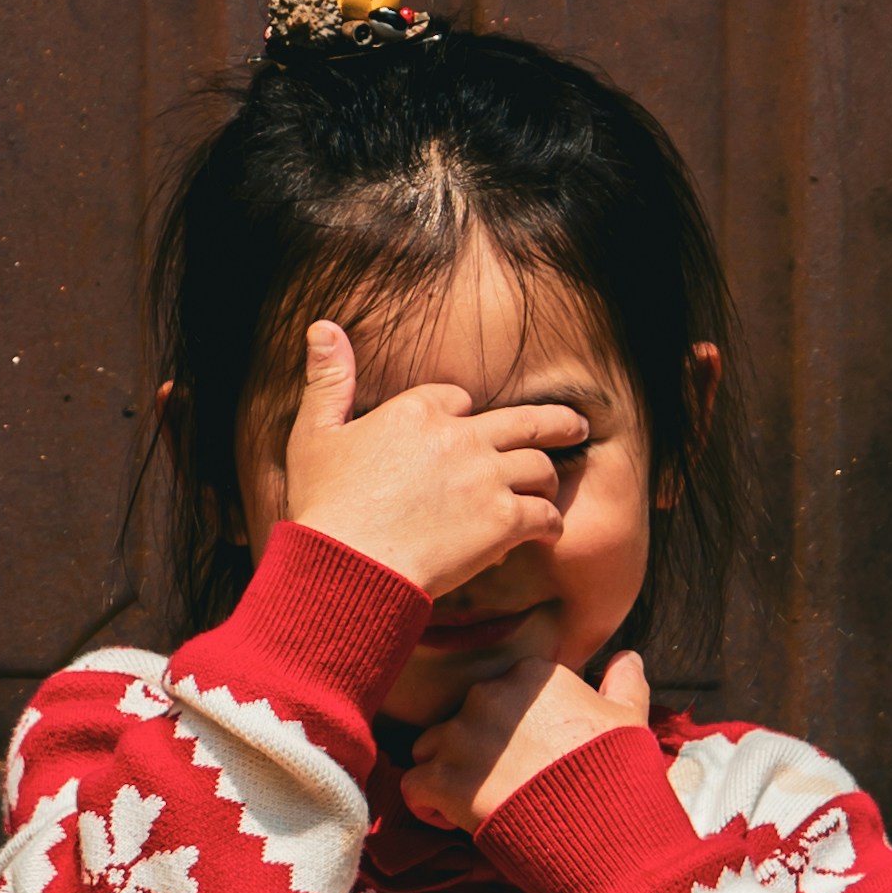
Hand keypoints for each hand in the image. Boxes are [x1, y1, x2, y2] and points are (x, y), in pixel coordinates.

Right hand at [278, 323, 579, 610]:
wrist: (347, 566)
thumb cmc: (324, 507)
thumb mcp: (314, 434)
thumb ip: (328, 380)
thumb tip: (322, 326)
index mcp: (416, 411)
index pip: (457, 398)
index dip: (461, 413)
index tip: (465, 427)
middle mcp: (459, 436)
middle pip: (524, 421)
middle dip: (556, 422)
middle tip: (577, 425)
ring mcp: (486, 477)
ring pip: (540, 466)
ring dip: (547, 477)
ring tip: (550, 487)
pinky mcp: (503, 520)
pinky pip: (545, 514)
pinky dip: (550, 522)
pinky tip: (548, 531)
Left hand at [406, 637, 646, 835]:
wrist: (605, 829)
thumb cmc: (619, 774)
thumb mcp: (631, 719)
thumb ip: (624, 682)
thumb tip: (627, 656)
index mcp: (530, 676)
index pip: (501, 695)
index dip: (510, 731)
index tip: (529, 760)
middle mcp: (488, 695)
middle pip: (463, 719)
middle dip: (476, 750)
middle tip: (507, 787)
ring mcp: (461, 737)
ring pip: (429, 748)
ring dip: (447, 773)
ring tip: (478, 804)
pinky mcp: (442, 780)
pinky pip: (413, 787)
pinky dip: (428, 806)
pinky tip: (455, 821)